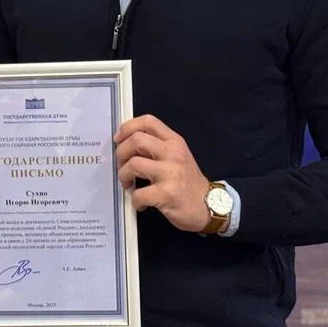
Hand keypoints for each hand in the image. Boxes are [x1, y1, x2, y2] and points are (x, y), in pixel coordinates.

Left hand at [114, 114, 211, 231]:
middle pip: (136, 140)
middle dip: (121, 153)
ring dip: (123, 176)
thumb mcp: (177, 156)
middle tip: (122, 166)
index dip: (127, 127)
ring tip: (128, 185)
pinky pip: (138, 194)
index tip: (118, 139)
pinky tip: (141, 203)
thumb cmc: (188, 181)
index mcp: (174, 141)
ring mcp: (170, 173)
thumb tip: (127, 144)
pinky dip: (134, 200)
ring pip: (133, 164)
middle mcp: (173, 153)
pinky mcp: (166, 194)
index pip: (148, 121)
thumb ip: (156, 147)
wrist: (209, 205)